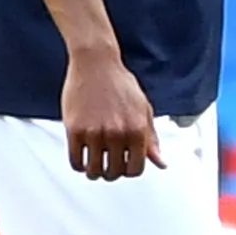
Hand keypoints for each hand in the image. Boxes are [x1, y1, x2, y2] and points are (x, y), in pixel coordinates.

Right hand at [62, 44, 160, 180]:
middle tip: (107, 165)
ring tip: (94, 164)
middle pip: (114, 172)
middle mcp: (117, 133)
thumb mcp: (143, 109)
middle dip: (112, 172)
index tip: (123, 165)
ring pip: (94, 170)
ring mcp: (95, 132)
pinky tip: (82, 158)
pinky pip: (76, 161)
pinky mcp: (75, 129)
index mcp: (137, 129)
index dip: (129, 171)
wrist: (95, 62)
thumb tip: (160, 162)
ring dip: (94, 172)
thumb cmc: (120, 83)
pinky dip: (79, 165)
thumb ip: (151, 138)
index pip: (135, 169)